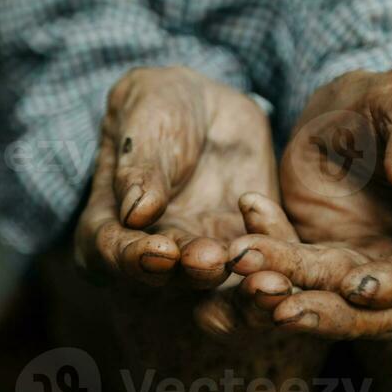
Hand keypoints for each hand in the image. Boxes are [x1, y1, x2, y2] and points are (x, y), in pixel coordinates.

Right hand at [75, 66, 276, 290]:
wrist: (208, 106)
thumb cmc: (158, 107)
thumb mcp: (144, 122)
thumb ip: (139, 166)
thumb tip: (135, 213)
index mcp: (110, 224)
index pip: (112, 250)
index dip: (134, 257)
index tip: (160, 253)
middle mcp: (154, 252)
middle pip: (168, 277)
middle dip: (191, 273)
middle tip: (211, 262)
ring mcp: (201, 254)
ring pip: (218, 282)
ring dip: (238, 285)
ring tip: (256, 275)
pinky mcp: (246, 245)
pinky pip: (261, 262)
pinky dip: (272, 259)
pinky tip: (282, 253)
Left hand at [227, 69, 391, 338]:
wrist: (334, 117)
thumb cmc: (380, 102)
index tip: (358, 288)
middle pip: (391, 309)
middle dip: (336, 313)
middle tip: (284, 308)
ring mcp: (378, 272)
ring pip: (340, 305)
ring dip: (293, 295)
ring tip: (249, 274)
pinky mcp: (329, 272)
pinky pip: (299, 282)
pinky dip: (270, 263)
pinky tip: (244, 236)